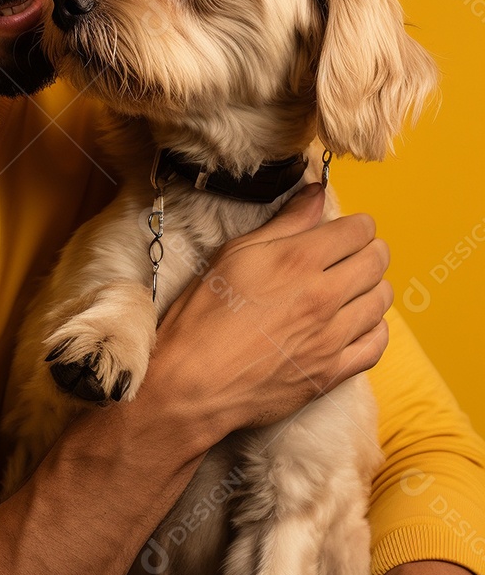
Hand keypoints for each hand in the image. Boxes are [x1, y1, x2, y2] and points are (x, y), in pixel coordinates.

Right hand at [139, 182, 391, 450]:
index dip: (356, 224)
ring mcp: (332, 337)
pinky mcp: (333, 372)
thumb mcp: (235, 254)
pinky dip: (374, 328)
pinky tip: (357, 323)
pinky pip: (377, 344)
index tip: (346, 229)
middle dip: (370, 250)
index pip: (358, 230)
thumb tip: (316, 193)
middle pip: (376, 261)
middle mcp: (325, 295)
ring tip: (355, 286)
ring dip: (373, 287)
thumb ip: (284, 223)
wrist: (194, 381)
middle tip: (353, 253)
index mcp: (299, 260)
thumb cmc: (204, 314)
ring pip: (381, 301)